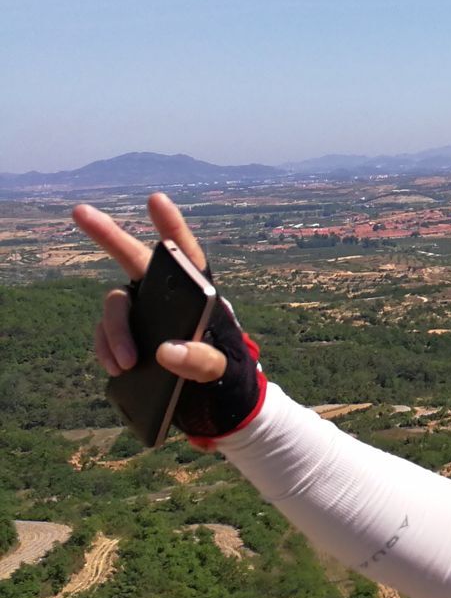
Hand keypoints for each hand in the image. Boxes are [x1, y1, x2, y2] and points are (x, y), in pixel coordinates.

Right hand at [73, 192, 266, 443]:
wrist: (207, 398)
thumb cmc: (223, 371)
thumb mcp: (222, 369)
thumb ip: (202, 361)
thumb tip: (167, 352)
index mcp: (196, 290)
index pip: (186, 252)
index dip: (171, 224)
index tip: (156, 199)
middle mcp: (164, 293)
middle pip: (133, 259)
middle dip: (106, 234)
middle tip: (79, 211)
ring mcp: (141, 312)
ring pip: (115, 306)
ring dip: (115, 332)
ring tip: (126, 363)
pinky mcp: (125, 335)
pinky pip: (106, 335)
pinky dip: (107, 349)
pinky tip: (117, 367)